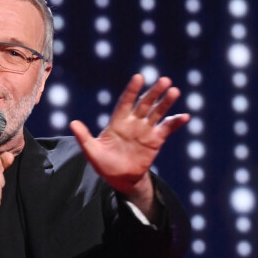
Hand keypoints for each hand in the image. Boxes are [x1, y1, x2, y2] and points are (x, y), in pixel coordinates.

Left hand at [70, 74, 188, 215]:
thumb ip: (84, 137)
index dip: (132, 90)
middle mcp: (133, 122)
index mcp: (118, 122)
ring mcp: (145, 130)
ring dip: (165, 102)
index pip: (125, 102)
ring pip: (157, 112)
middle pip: (144, 104)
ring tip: (174, 91)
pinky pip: (167, 128)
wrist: (120, 179)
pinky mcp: (156, 140)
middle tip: (164, 81)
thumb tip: (72, 123)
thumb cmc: (104, 164)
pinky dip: (176, 122)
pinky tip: (185, 116)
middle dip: (153, 92)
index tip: (139, 78)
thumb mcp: (92, 152)